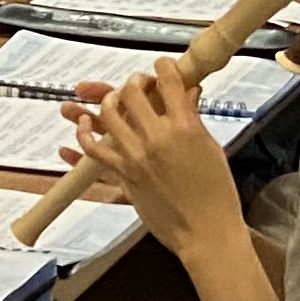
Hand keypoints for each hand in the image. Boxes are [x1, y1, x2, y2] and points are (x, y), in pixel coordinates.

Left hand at [57, 59, 239, 257]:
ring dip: (106, 99)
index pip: (169, 80)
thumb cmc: (217, 194)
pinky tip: (82, 123)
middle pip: (132, 91)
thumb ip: (194, 118)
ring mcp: (137, 156)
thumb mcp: (210, 149)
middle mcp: (157, 137)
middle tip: (139, 83)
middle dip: (135, 81)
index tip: (162, 67)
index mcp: (186, 127)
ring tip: (111, 98)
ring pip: (108, 113)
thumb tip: (189, 92)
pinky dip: (83, 134)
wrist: (206, 233)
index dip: (163, 67)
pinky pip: (93, 150)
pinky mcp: (124, 175)